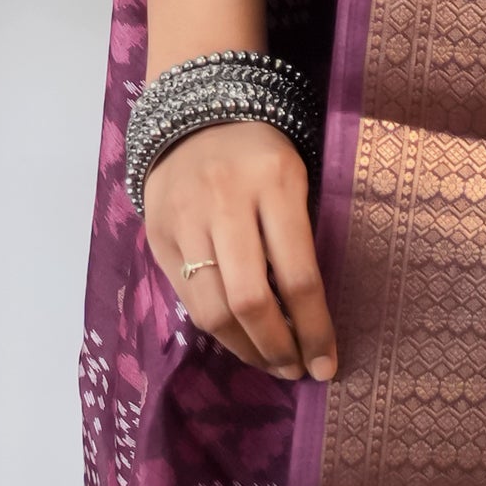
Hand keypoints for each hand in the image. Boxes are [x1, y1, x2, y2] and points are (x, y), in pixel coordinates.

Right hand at [143, 119, 338, 380]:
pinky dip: (216, 326)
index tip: (327, 364)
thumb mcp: (296, 182)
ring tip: (269, 362)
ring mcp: (186, 219)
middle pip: (250, 300)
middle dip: (276, 347)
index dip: (314, 329)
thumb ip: (299, 241)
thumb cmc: (263, 156)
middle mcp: (226, 201)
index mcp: (276, 182)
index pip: (299, 275)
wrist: (197, 115)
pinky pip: (188, 297)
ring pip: (212, 308)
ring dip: (244, 348)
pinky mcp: (158, 234)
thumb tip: (310, 322)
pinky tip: (238, 337)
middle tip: (296, 370)